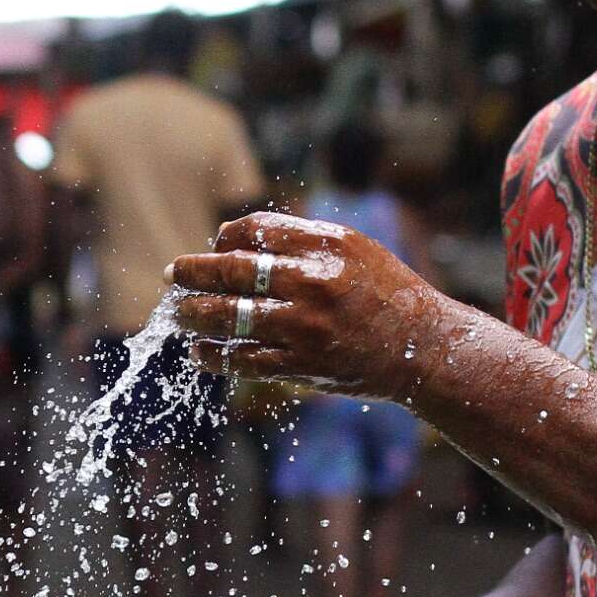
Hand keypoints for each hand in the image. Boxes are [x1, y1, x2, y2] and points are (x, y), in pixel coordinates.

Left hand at [170, 211, 450, 399]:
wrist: (423, 347)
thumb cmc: (384, 292)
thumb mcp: (352, 248)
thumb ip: (297, 239)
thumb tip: (229, 238)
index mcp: (327, 245)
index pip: (255, 230)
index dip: (225, 237)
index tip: (214, 246)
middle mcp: (314, 283)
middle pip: (233, 272)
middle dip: (193, 272)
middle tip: (172, 274)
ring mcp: (306, 327)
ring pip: (229, 318)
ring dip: (194, 315)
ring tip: (179, 314)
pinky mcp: (303, 365)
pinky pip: (244, 360)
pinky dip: (215, 355)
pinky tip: (200, 351)